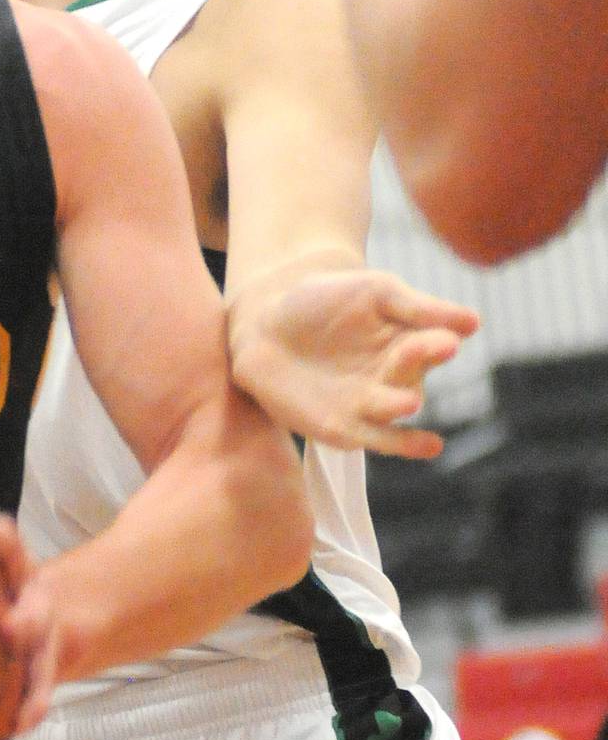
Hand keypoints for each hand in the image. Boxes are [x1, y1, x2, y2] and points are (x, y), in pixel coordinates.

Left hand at [0, 458, 55, 734]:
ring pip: (37, 608)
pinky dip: (33, 699)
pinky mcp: (48, 654)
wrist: (44, 625)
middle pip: (5, 539)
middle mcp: (13, 568)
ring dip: (26, 617)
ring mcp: (35, 609)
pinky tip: (18, 723)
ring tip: (10, 630)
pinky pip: (43, 679)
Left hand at [228, 264, 478, 457]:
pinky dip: (406, 445)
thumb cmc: (326, 300)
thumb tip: (474, 323)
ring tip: (408, 402)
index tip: (445, 340)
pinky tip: (432, 446)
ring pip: (396, 411)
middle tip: (417, 349)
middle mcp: (394, 377)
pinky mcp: (343, 428)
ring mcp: (369, 405)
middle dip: (415, 363)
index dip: (437, 343)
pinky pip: (378, 439)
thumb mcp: (375, 294)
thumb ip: (419, 308)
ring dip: (403, 407)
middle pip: (412, 375)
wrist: (265, 322)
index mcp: (408, 342)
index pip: (430, 345)